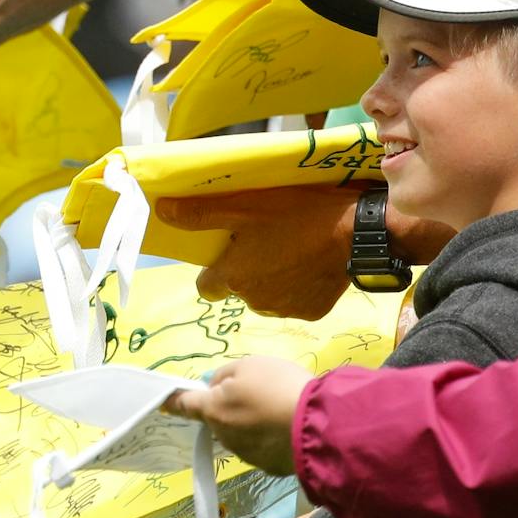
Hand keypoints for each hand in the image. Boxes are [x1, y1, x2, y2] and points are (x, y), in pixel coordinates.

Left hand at [160, 184, 457, 317]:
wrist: (355, 234)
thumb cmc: (296, 213)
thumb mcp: (244, 204)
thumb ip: (200, 212)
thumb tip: (161, 210)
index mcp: (234, 277)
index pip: (207, 286)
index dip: (214, 269)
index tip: (228, 251)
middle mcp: (254, 301)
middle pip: (239, 288)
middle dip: (247, 270)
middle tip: (266, 241)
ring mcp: (285, 310)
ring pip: (267, 295)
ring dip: (272, 278)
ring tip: (291, 249)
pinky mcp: (312, 313)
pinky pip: (296, 301)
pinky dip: (299, 286)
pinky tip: (311, 264)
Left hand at [167, 355, 310, 473]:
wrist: (316, 426)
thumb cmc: (278, 387)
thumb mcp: (249, 365)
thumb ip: (225, 374)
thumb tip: (214, 386)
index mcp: (213, 409)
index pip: (184, 405)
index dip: (174, 401)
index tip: (163, 403)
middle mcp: (224, 436)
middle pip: (217, 418)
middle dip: (227, 408)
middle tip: (254, 394)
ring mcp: (246, 455)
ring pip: (239, 434)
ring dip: (249, 424)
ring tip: (276, 410)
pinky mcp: (268, 467)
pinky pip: (262, 447)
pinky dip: (268, 438)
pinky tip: (287, 428)